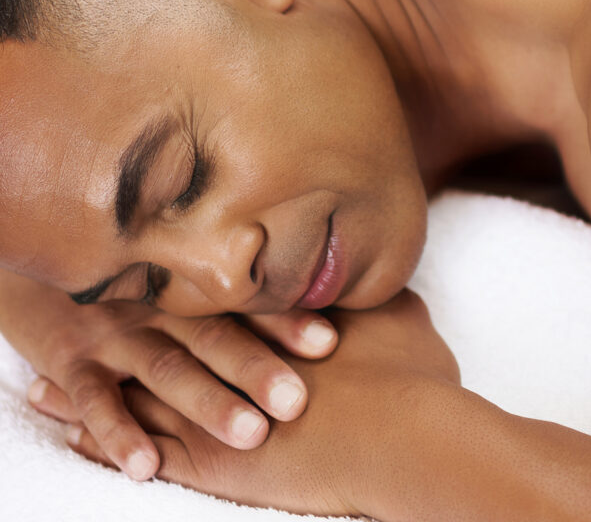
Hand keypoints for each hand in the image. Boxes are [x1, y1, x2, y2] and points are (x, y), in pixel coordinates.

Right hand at [4, 275, 336, 480]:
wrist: (52, 275)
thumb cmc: (140, 293)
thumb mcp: (181, 291)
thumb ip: (234, 306)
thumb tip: (323, 327)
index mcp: (194, 291)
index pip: (246, 303)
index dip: (287, 320)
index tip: (329, 341)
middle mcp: (162, 306)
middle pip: (214, 335)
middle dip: (256, 367)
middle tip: (296, 400)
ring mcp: (118, 331)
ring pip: (166, 366)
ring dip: (207, 401)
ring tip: (249, 433)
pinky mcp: (73, 361)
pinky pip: (95, 398)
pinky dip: (119, 432)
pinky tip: (146, 465)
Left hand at [67, 290, 458, 516]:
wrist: (406, 432)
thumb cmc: (408, 376)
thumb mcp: (398, 315)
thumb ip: (374, 294)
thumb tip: (378, 273)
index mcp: (265, 321)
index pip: (204, 303)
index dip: (164, 292)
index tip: (131, 279)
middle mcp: (230, 356)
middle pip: (157, 339)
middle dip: (109, 332)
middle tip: (66, 321)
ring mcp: (216, 406)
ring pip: (134, 390)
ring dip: (89, 385)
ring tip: (41, 379)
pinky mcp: (213, 458)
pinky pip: (140, 447)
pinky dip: (101, 439)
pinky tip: (71, 433)